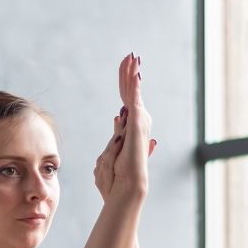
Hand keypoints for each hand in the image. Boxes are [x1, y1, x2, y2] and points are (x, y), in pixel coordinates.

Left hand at [93, 52, 154, 203]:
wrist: (124, 190)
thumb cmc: (115, 180)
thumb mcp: (109, 154)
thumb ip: (115, 134)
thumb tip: (118, 116)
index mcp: (128, 131)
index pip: (125, 103)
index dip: (124, 86)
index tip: (124, 69)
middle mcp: (136, 125)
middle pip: (130, 94)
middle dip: (129, 75)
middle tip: (129, 56)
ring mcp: (137, 124)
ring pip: (134, 93)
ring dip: (133, 74)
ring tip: (132, 57)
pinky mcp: (137, 124)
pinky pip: (135, 99)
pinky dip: (134, 84)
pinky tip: (134, 69)